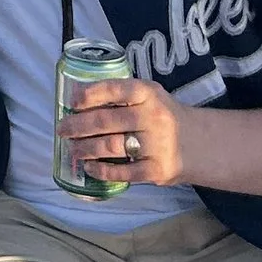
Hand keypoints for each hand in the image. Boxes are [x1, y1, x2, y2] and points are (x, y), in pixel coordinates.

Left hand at [57, 74, 184, 190]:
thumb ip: (122, 96)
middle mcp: (153, 117)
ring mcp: (156, 145)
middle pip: (107, 121)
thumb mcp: (150, 96)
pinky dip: (102, 170)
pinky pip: (123, 172)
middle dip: (78, 125)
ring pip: (111, 146)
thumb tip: (78, 100)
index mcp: (149, 93)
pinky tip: (90, 167)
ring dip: (86, 148)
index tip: (72, 100)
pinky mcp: (157, 170)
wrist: (199, 143)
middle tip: (62, 129)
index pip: (116, 89)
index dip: (91, 93)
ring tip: (72, 149)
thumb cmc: (163, 116)